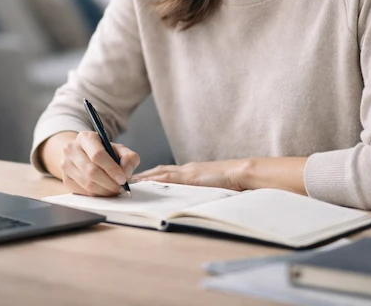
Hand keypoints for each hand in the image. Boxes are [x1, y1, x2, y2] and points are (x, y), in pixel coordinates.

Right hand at [60, 131, 140, 196]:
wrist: (82, 154)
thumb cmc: (103, 152)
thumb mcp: (118, 149)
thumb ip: (128, 157)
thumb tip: (126, 172)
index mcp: (85, 138)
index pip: (97, 155)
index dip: (111, 169)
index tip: (123, 179)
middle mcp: (71, 150)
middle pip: (91, 171)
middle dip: (109, 183)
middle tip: (121, 188)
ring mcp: (65, 165)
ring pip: (87, 184)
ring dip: (104, 191)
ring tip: (115, 190)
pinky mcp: (65, 180)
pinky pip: (83, 192)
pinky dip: (97, 195)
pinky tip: (105, 191)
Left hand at [131, 159, 250, 190]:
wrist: (241, 172)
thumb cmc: (232, 181)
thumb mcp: (213, 187)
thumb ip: (202, 190)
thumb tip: (196, 200)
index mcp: (192, 172)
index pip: (168, 173)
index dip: (154, 176)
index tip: (142, 180)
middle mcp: (187, 169)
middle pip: (160, 171)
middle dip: (145, 176)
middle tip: (129, 181)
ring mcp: (187, 171)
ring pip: (160, 173)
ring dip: (145, 178)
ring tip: (131, 183)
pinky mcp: (188, 176)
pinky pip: (166, 178)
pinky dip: (153, 180)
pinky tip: (143, 183)